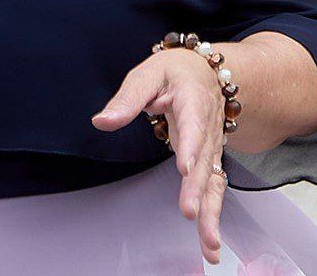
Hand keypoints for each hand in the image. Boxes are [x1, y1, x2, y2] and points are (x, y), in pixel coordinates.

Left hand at [92, 45, 228, 264]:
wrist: (206, 73)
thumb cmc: (175, 73)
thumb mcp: (148, 74)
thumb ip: (127, 99)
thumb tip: (102, 121)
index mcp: (193, 102)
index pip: (194, 125)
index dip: (191, 148)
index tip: (185, 168)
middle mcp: (208, 129)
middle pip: (205, 162)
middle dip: (197, 190)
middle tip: (189, 212)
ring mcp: (211, 148)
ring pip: (213, 183)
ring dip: (211, 213)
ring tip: (209, 243)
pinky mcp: (209, 163)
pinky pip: (213, 190)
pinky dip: (213, 216)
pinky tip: (210, 241)